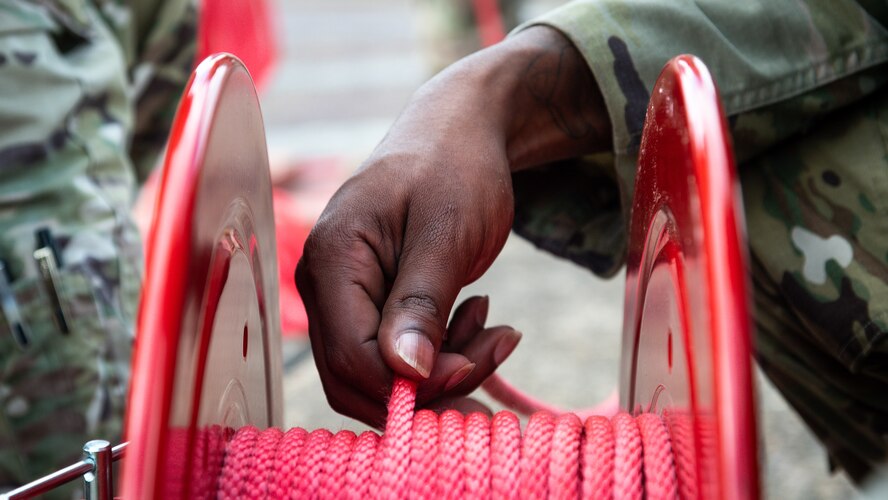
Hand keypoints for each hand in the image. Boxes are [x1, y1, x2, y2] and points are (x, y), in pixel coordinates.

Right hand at [296, 26, 609, 426]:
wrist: (459, 132)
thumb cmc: (454, 167)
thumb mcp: (446, 232)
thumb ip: (422, 303)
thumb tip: (406, 374)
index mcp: (333, 259)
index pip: (352, 356)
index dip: (412, 381)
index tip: (475, 362)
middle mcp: (325, 284)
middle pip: (358, 376)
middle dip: (430, 384)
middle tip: (492, 349)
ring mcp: (345, 297)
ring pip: (379, 374)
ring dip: (442, 371)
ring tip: (496, 330)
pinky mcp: (371, 304)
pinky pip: (396, 355)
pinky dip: (442, 354)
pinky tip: (480, 320)